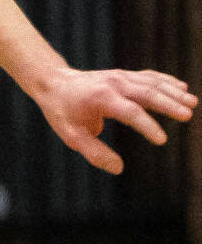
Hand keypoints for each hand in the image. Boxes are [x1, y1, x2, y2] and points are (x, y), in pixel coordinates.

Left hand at [36, 67, 196, 173]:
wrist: (55, 83)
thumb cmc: (63, 112)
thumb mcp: (71, 136)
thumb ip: (94, 152)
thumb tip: (118, 168)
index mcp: (101, 98)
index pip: (130, 112)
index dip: (147, 126)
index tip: (162, 140)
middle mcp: (114, 84)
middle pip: (147, 93)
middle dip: (169, 104)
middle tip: (188, 115)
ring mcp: (121, 77)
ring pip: (152, 83)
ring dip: (173, 92)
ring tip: (192, 103)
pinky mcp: (125, 75)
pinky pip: (149, 76)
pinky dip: (166, 81)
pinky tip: (182, 87)